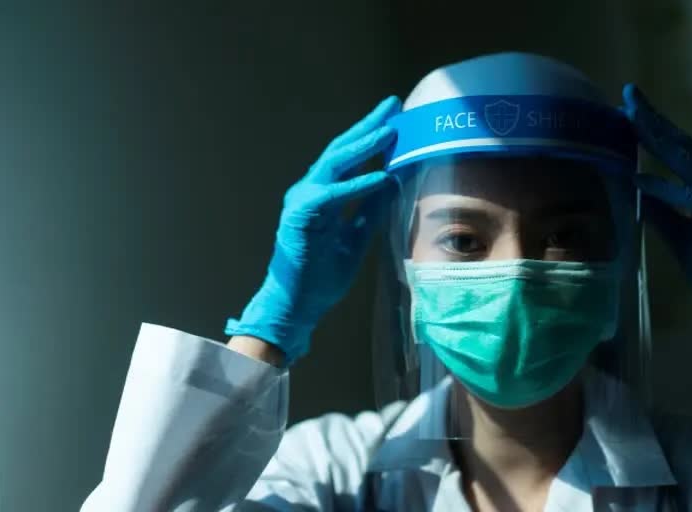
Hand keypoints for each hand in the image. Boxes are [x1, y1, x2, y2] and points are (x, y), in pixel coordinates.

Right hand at [226, 96, 400, 363]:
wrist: (296, 305)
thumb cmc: (321, 276)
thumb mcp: (356, 239)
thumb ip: (369, 211)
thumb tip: (390, 183)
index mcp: (322, 196)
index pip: (348, 158)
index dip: (370, 137)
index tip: (395, 119)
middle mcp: (310, 192)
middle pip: (341, 150)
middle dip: (368, 126)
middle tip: (393, 106)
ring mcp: (302, 201)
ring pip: (334, 163)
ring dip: (364, 145)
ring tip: (390, 129)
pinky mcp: (301, 217)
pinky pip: (334, 195)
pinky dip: (358, 185)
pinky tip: (381, 175)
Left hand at [623, 84, 691, 339]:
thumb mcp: (680, 238)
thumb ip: (663, 213)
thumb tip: (637, 190)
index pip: (674, 152)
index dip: (650, 130)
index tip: (624, 111)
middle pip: (678, 144)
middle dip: (650, 119)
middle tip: (626, 93)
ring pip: (685, 157)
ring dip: (656, 135)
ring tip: (630, 114)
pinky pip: (691, 193)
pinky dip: (664, 185)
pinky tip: (639, 177)